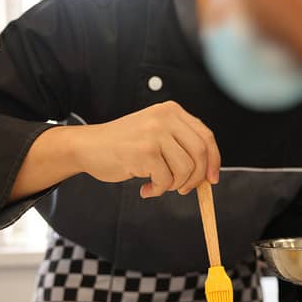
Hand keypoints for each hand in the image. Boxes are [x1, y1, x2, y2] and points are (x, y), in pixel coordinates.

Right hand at [72, 101, 220, 197]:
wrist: (88, 146)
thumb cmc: (122, 145)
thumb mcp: (155, 134)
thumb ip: (180, 145)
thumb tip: (207, 173)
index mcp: (172, 111)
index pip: (206, 136)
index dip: (214, 160)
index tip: (212, 179)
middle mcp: (165, 118)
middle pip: (200, 154)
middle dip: (196, 178)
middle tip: (183, 189)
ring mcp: (155, 133)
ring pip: (185, 169)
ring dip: (173, 185)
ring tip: (158, 185)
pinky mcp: (145, 151)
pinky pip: (166, 180)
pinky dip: (157, 190)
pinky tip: (145, 188)